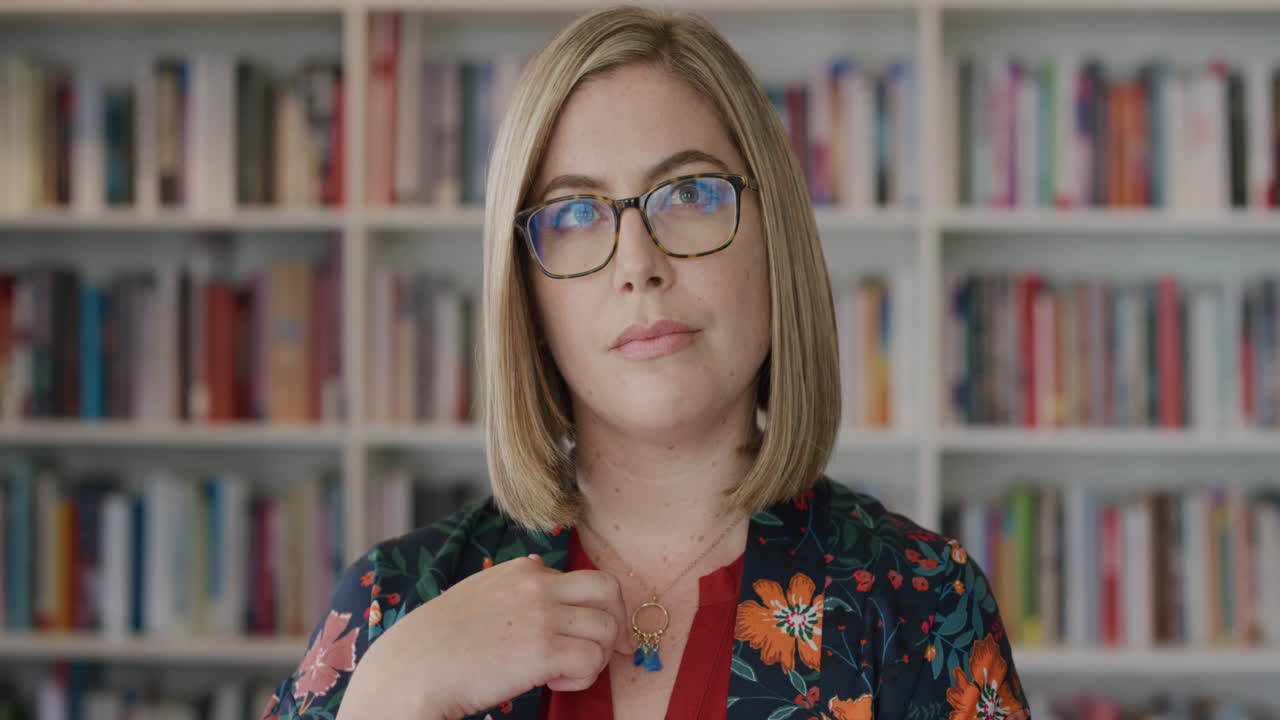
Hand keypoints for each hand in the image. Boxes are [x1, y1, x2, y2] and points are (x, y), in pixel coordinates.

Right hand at [338, 553, 632, 719]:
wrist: (410, 670)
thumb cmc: (437, 642)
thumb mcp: (476, 591)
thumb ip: (512, 581)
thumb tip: (539, 565)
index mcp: (522, 570)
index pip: (585, 578)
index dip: (597, 609)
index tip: (599, 634)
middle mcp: (537, 584)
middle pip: (609, 591)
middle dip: (617, 623)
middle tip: (615, 651)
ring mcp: (542, 614)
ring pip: (606, 628)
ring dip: (595, 657)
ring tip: (563, 673)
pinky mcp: (544, 649)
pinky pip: (592, 659)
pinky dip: (582, 677)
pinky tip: (553, 683)